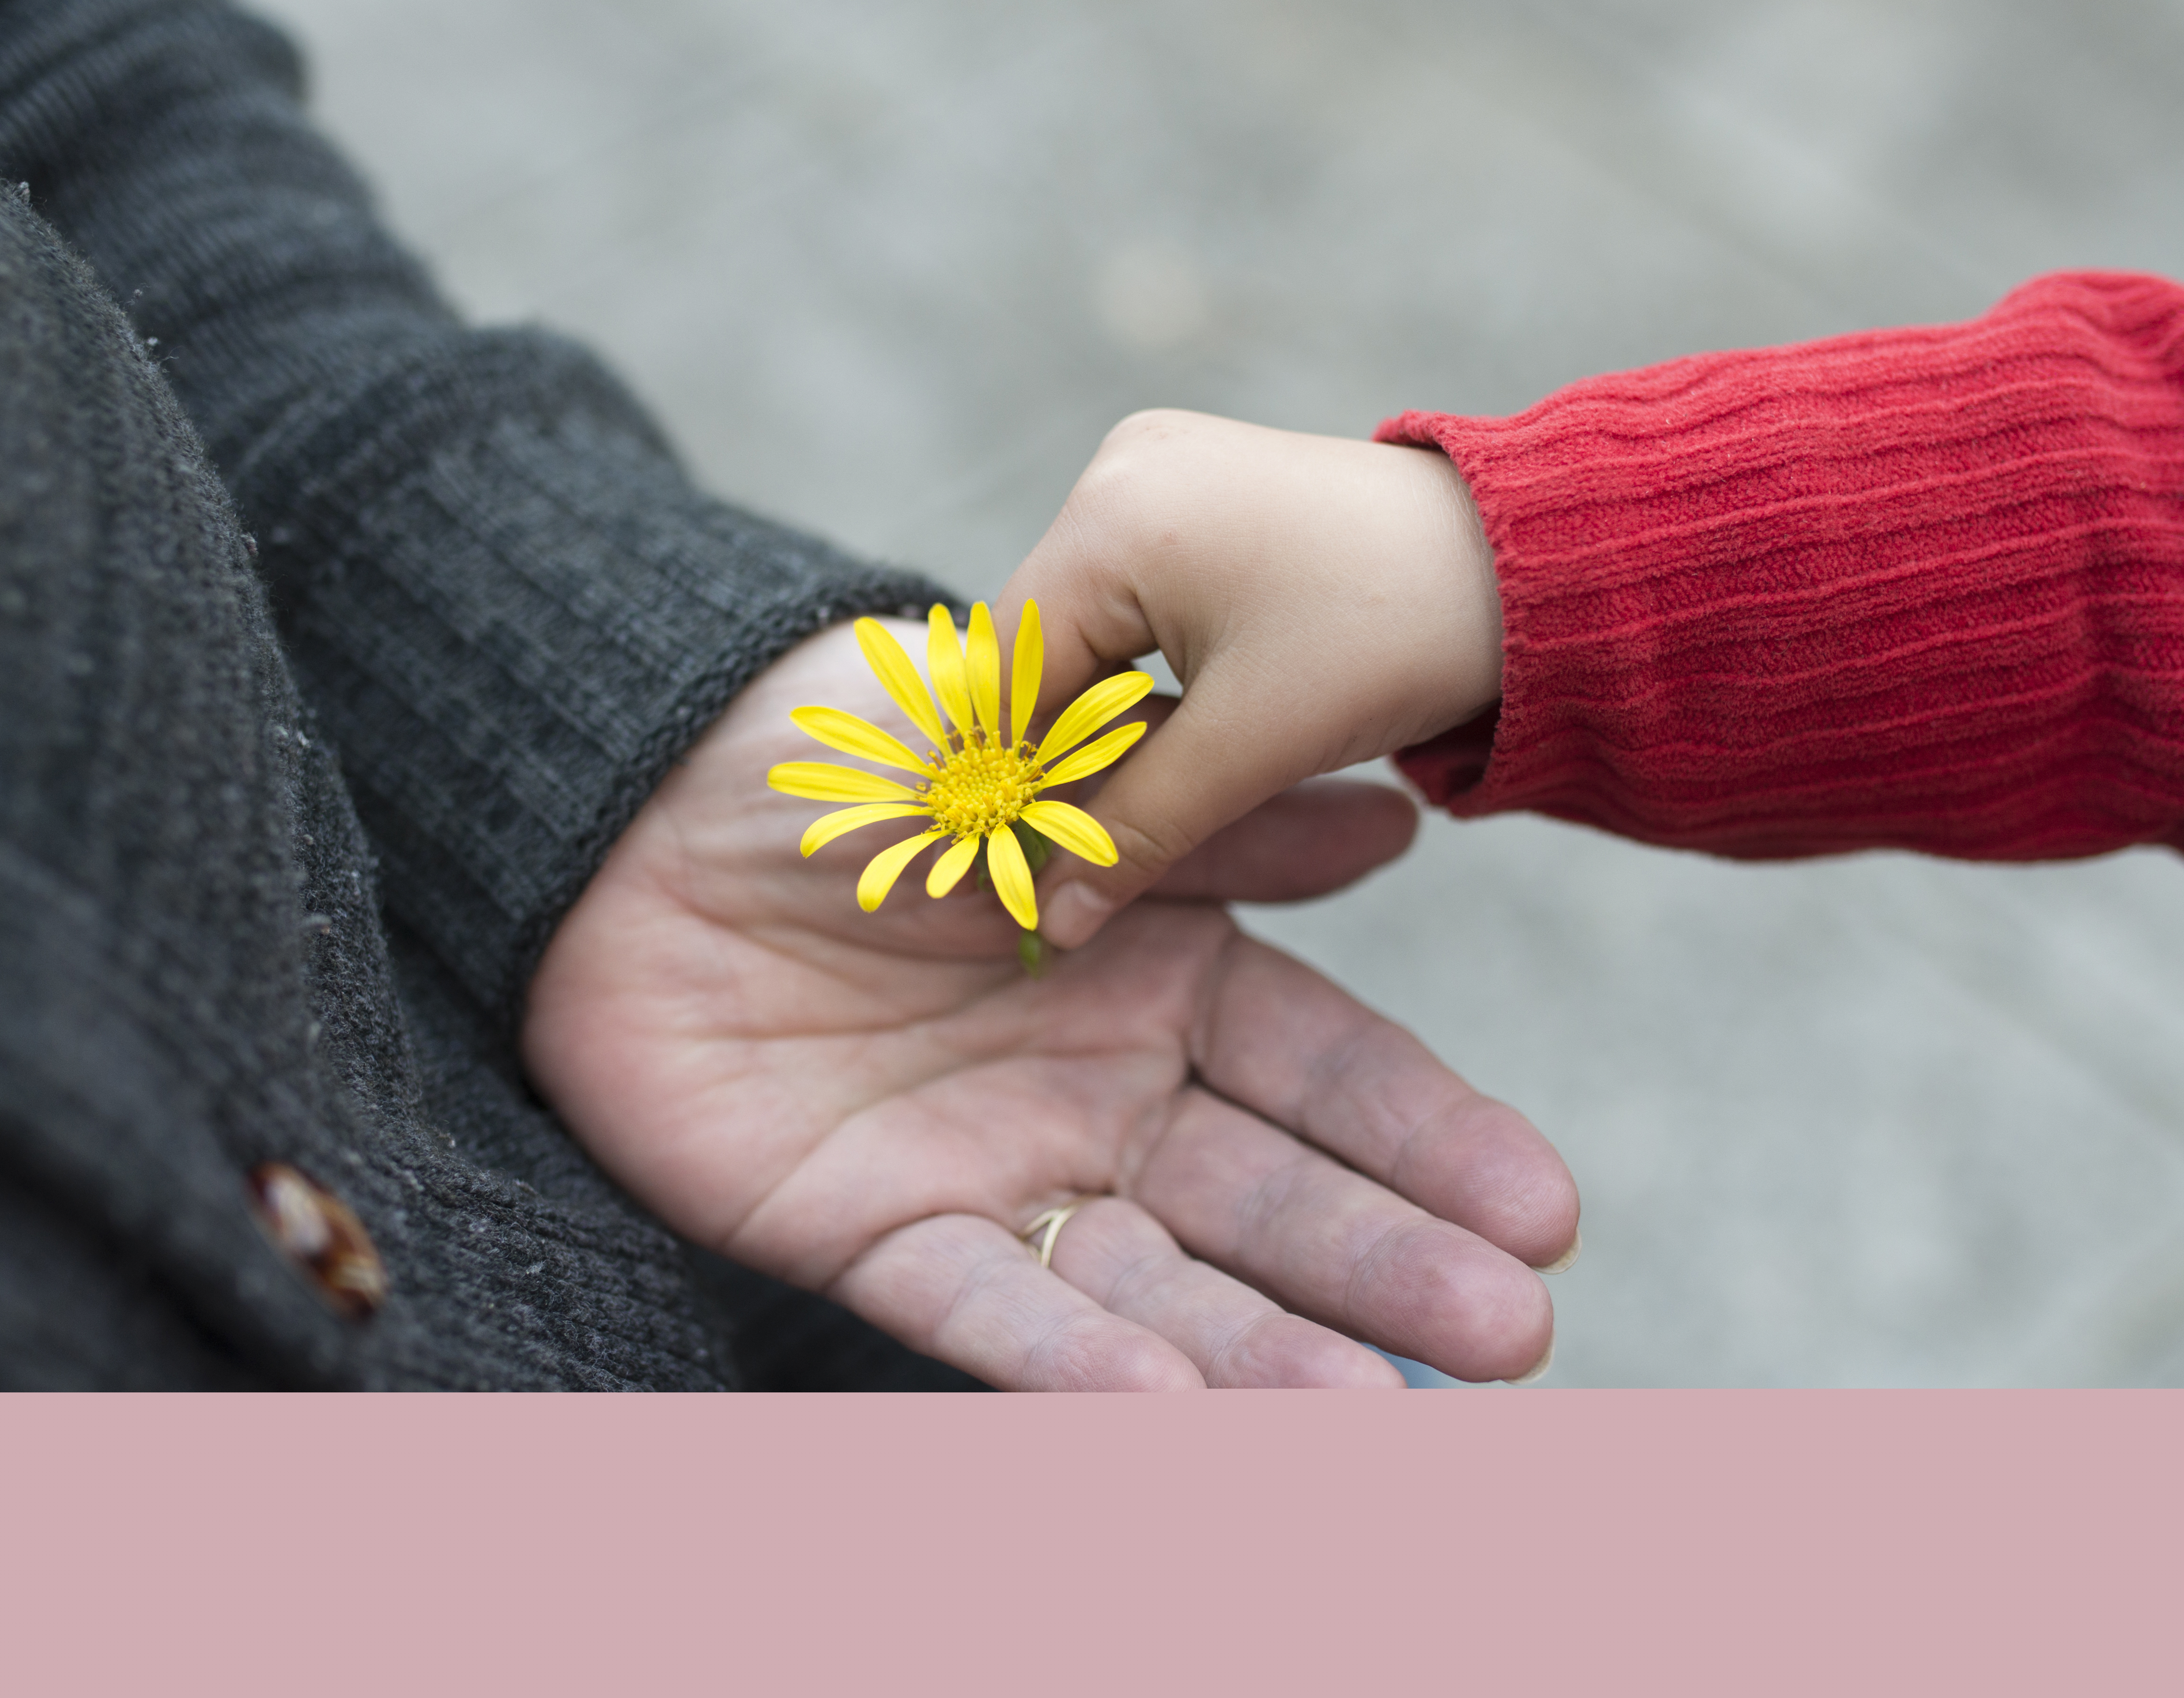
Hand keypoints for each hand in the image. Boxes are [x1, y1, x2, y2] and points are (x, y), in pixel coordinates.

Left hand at [522, 622, 1574, 1389]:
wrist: (640, 810)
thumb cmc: (856, 766)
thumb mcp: (1042, 764)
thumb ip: (1210, 815)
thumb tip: (1393, 825)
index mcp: (1161, 975)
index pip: (1324, 1072)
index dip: (1429, 1139)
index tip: (1543, 1206)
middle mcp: (1101, 1092)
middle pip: (1266, 1198)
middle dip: (1384, 1266)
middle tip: (1511, 1335)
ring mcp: (996, 1171)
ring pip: (1148, 1284)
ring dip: (1256, 1353)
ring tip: (1370, 1417)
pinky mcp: (873, 1232)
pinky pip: (979, 1306)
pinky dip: (1063, 1365)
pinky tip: (1164, 1420)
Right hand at [996, 408, 1502, 947]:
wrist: (1533, 561)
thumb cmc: (1394, 638)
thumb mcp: (1250, 748)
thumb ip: (1135, 833)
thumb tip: (1050, 921)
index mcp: (1113, 519)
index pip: (1006, 669)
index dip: (1006, 775)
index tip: (1013, 864)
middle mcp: (1118, 472)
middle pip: (1039, 643)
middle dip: (1053, 747)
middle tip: (1062, 848)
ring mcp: (1157, 469)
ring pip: (1084, 627)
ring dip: (1099, 713)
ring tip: (1121, 796)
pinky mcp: (1197, 489)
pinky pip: (1130, 597)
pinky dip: (1139, 670)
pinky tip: (1170, 726)